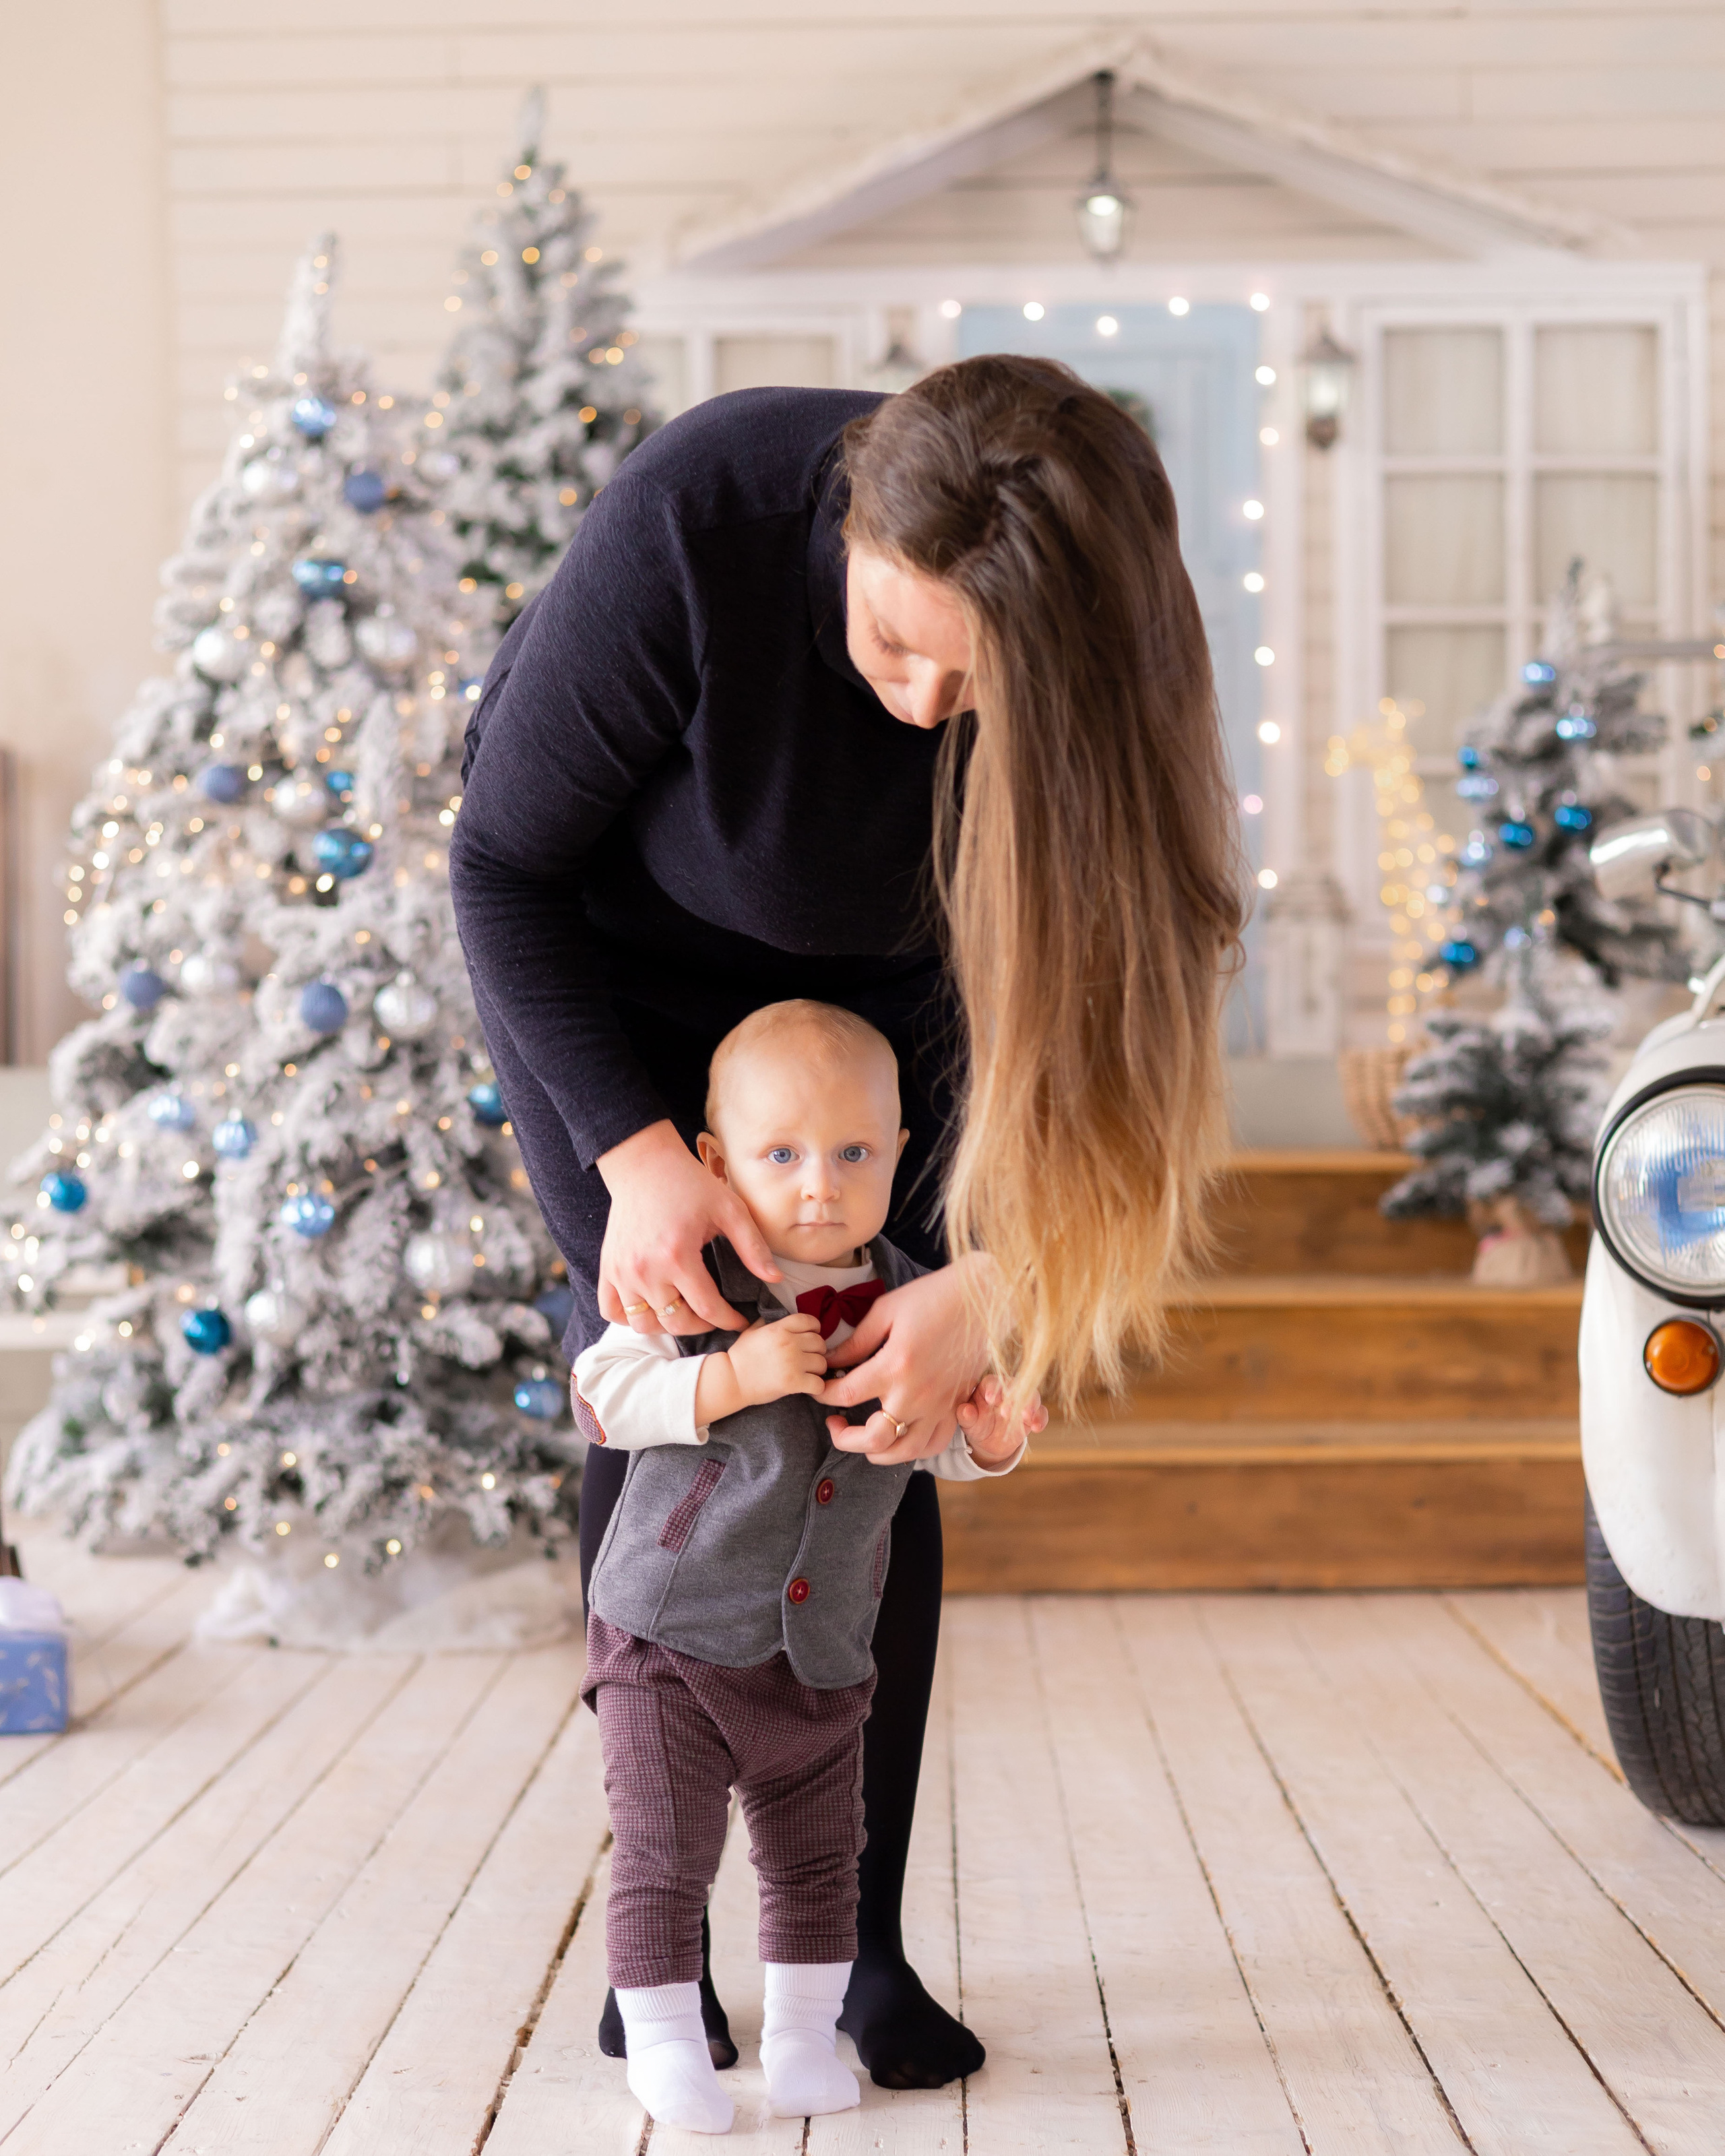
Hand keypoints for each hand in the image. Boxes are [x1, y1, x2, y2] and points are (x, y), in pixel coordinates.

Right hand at [596, 1119, 777, 1335]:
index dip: (728, 1320)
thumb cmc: (688, 1183)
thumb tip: (774, 1279)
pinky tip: (652, 1307)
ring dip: (667, 1326)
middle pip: (676, 1322)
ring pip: (643, 1324)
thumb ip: (752, 1246)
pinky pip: (613, 1310)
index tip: (739, 1319)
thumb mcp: (729, 1209)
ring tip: (685, 1313)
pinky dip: (631, 1317)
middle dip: (702, 1326)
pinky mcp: (609, 1267)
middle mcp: (645, 1270)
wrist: (644, 1164)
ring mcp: (622, 1271)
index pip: (707, 1308)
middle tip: (715, 1316)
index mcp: (677, 1256)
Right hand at [723, 1315, 827, 1410]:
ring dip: (817, 1369)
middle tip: (809, 1358)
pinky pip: (819, 1384)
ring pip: (822, 1363)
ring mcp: (792, 1363)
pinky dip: (816, 1387)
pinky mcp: (794, 1382)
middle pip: (819, 1342)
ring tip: (807, 1373)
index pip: (809, 1321)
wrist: (731, 1380)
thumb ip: (770, 1321)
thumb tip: (781, 1315)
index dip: (815, 1328)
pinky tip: (807, 1386)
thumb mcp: (753, 1330)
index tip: (812, 1335)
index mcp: (779, 1328)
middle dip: (817, 1350)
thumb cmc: (741, 1356)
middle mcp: (789, 1343)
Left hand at [821, 1257, 1032, 1465]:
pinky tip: (898, 1437)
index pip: (845, 1395)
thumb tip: (830, 1361)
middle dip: (844, 1437)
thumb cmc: (933, 1297)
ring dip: (876, 1453)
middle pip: (872, 1440)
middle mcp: (916, 1394)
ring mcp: (939, 1406)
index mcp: (894, 1366)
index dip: (823, 1395)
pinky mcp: (955, 1407)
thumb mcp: (886, 1310)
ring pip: (903, 1452)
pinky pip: (934, 1445)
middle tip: (833, 1423)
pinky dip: (912, 1449)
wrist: (984, 1298)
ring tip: (862, 1439)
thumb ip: (856, 1341)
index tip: (818, 1388)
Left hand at [957, 1373, 1048, 1465]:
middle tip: (1007, 1411)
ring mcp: (1022, 1401)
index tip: (990, 1399)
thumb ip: (966, 1415)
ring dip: (1031, 1405)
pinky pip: (1041, 1413)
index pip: (993, 1382)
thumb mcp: (968, 1422)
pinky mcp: (1032, 1415)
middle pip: (1016, 1386)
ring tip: (1026, 1417)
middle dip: (1014, 1397)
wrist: (988, 1440)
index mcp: (989, 1386)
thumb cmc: (976, 1423)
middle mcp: (1008, 1390)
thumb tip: (965, 1411)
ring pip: (1032, 1396)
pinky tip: (1036, 1427)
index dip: (993, 1389)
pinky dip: (1040, 1418)